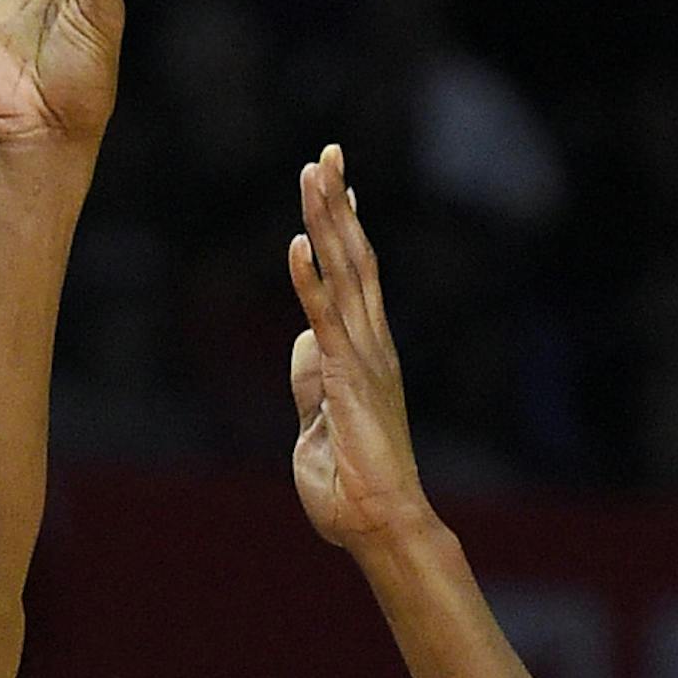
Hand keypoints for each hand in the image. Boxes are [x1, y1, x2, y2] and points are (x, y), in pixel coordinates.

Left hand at [288, 149, 435, 551]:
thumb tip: (303, 343)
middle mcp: (372, 344)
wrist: (378, 525)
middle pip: (354, 257)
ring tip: (315, 172)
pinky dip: (312, 281)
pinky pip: (328, 320)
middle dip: (339, 203)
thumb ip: (311, 380)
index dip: (344, 227)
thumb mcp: (318, 422)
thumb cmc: (350, 486)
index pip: (355, 276)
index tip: (336, 183)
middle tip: (327, 152)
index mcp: (366, 353)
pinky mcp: (349, 379)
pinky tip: (299, 243)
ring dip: (328, 222)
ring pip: (346, 273)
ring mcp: (365, 358)